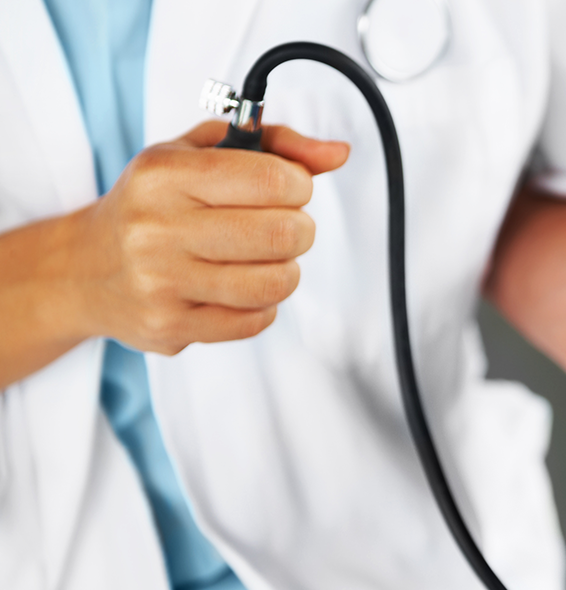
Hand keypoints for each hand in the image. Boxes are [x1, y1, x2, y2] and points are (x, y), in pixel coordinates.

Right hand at [67, 121, 348, 353]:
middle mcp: (156, 228)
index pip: (272, 178)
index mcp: (165, 175)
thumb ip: (275, 144)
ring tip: (266, 258)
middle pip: (281, 233)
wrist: (85, 269)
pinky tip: (239, 287)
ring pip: (273, 283)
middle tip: (283, 226)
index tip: (289, 188)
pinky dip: (263, 305)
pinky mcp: (170, 327)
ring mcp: (161, 283)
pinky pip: (255, 321)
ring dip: (286, 270)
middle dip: (299, 229)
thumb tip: (338, 153)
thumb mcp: (201, 153)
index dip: (300, 184)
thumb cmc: (155, 204)